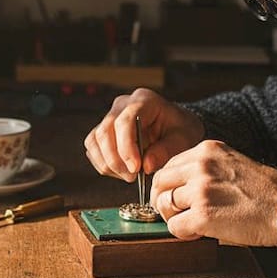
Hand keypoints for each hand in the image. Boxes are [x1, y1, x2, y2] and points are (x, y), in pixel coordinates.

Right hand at [84, 88, 203, 181]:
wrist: (176, 129)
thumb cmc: (181, 131)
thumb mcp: (183, 140)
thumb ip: (166, 150)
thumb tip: (146, 165)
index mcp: (144, 100)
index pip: (125, 121)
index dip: (126, 147)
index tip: (136, 168)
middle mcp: (123, 105)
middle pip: (105, 131)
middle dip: (116, 160)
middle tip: (133, 177)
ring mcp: (111, 117)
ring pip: (95, 141)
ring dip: (108, 164)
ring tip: (129, 176)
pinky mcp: (103, 131)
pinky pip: (93, 149)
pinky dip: (104, 164)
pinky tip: (122, 172)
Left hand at [149, 140, 276, 245]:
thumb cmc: (266, 192)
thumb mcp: (233, 163)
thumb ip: (205, 168)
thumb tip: (179, 187)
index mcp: (207, 150)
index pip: (169, 165)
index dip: (168, 184)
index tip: (173, 196)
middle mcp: (201, 165)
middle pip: (160, 182)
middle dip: (162, 200)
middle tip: (172, 213)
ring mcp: (200, 190)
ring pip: (164, 205)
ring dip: (175, 217)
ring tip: (192, 223)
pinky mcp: (202, 215)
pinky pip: (174, 226)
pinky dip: (183, 233)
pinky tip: (198, 233)